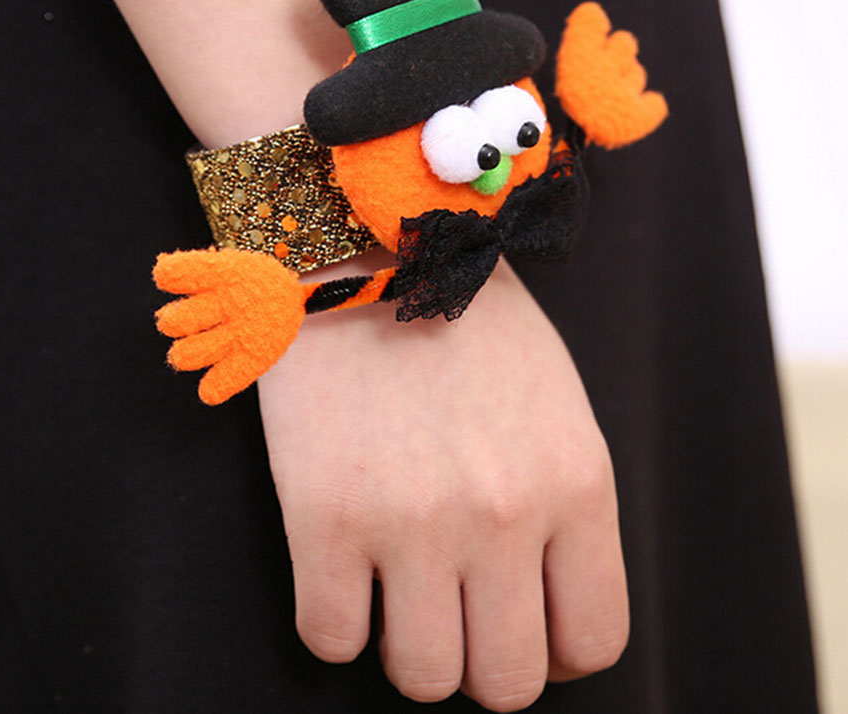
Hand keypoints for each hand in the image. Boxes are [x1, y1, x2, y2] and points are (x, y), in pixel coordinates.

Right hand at [257, 257, 628, 710]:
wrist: (363, 246)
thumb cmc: (461, 318)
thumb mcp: (552, 399)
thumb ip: (564, 502)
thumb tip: (544, 595)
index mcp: (575, 481)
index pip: (592, 640)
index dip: (552, 650)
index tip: (517, 623)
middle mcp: (504, 513)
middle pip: (506, 680)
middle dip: (478, 655)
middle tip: (449, 606)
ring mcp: (412, 520)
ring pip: (422, 677)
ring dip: (407, 643)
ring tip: (392, 584)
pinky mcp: (323, 515)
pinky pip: (330, 639)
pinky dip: (335, 618)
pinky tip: (338, 565)